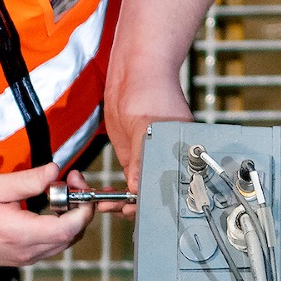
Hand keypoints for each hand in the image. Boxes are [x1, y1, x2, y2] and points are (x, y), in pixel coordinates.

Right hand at [0, 164, 94, 266]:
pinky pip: (46, 246)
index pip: (70, 228)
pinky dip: (55, 228)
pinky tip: (43, 208)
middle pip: (71, 236)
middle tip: (69, 180)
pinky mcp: (15, 259)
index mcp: (20, 234)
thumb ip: (28, 180)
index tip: (77, 180)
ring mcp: (20, 259)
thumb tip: (55, 171)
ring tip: (56, 192)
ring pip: (61, 243)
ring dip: (68, 219)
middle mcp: (24, 252)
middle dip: (79, 208)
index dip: (83, 205)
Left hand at [104, 80, 192, 216]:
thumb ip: (141, 159)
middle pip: (155, 194)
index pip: (172, 188)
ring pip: (138, 192)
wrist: (134, 69)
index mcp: (180, 153)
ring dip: (119, 201)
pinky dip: (115, 192)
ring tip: (101, 203)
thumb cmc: (151, 88)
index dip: (153, 203)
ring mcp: (150, 161)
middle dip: (133, 207)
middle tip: (114, 209)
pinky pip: (128, 183)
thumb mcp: (144, 126)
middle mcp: (167, 160)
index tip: (135, 211)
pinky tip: (100, 195)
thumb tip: (138, 190)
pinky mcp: (135, 159)